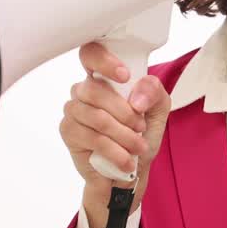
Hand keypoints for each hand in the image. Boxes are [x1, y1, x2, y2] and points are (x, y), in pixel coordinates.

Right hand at [58, 41, 171, 227]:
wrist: (127, 174)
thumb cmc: (139, 137)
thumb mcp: (158, 112)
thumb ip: (154, 93)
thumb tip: (136, 98)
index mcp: (104, 77)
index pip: (91, 54)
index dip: (103, 60)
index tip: (124, 76)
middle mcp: (84, 89)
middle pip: (95, 90)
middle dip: (125, 113)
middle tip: (140, 128)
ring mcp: (73, 110)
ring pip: (97, 117)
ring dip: (124, 135)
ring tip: (137, 148)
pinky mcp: (68, 131)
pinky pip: (92, 137)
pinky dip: (115, 151)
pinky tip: (125, 160)